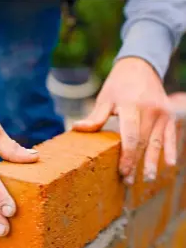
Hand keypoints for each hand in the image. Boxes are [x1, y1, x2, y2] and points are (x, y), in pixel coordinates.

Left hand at [73, 58, 175, 183]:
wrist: (141, 66)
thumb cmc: (119, 84)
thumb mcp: (105, 98)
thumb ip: (95, 117)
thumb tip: (76, 128)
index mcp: (132, 105)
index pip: (131, 137)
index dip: (127, 157)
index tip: (122, 172)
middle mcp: (150, 109)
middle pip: (143, 143)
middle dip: (136, 164)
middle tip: (128, 181)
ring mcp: (162, 113)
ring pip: (157, 143)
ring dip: (152, 162)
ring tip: (147, 179)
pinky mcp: (169, 115)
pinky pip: (170, 136)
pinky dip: (170, 150)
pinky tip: (169, 165)